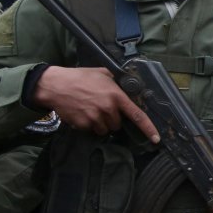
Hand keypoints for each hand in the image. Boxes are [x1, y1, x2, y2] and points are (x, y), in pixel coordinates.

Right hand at [31, 66, 159, 141]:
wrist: (56, 85)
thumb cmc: (80, 77)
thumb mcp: (103, 73)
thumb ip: (118, 81)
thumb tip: (129, 85)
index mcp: (116, 96)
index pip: (137, 115)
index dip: (148, 128)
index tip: (156, 138)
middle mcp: (107, 109)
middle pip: (118, 124)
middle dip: (113, 118)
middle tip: (102, 106)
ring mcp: (95, 118)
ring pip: (106, 129)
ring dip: (102, 123)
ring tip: (91, 109)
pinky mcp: (83, 125)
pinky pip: (92, 130)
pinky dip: (89, 124)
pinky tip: (82, 112)